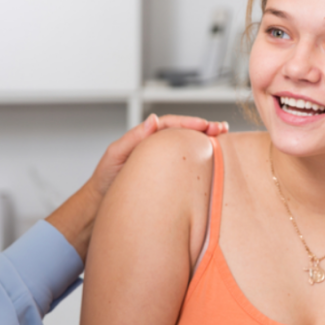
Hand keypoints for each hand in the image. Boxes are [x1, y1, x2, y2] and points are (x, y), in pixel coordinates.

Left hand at [87, 114, 228, 199]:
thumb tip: (153, 120)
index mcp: (145, 139)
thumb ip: (132, 138)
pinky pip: (186, 166)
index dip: (188, 123)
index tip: (205, 125)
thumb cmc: (106, 180)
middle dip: (204, 128)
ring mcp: (162, 163)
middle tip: (222, 128)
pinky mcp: (167, 179)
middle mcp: (155, 148)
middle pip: (183, 133)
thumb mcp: (115, 156)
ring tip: (223, 138)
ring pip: (186, 148)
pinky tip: (214, 160)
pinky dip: (200, 161)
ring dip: (205, 142)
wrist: (100, 204)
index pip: (170, 125)